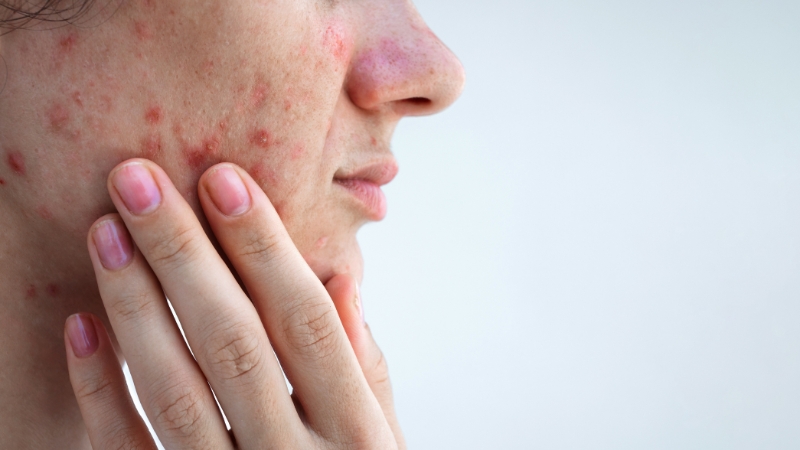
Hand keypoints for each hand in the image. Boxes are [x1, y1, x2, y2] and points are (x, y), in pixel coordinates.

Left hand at [63, 160, 404, 448]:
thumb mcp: (383, 441)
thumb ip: (366, 367)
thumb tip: (339, 278)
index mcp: (359, 436)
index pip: (308, 323)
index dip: (266, 248)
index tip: (224, 178)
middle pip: (235, 345)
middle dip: (185, 256)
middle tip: (138, 179)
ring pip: (174, 393)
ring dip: (135, 306)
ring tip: (106, 230)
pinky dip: (98, 391)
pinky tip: (80, 324)